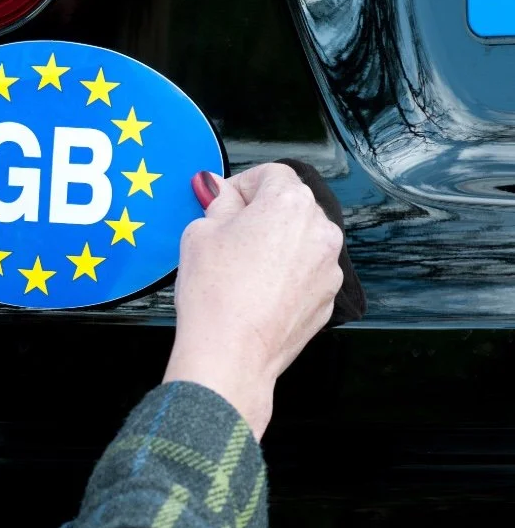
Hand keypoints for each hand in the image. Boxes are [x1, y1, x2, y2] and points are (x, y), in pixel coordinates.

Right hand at [164, 164, 343, 438]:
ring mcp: (329, 266)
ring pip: (300, 239)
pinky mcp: (328, 297)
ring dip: (276, 243)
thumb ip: (217, 202)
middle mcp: (320, 229)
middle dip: (261, 214)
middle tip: (227, 235)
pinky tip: (256, 291)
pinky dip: (286, 273)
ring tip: (241, 268)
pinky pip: (306, 271)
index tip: (223, 203)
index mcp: (289, 202)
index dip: (241, 185)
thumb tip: (218, 188)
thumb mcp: (200, 232)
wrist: (232, 354)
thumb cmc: (215, 292)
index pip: (270, 173)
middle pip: (290, 205)